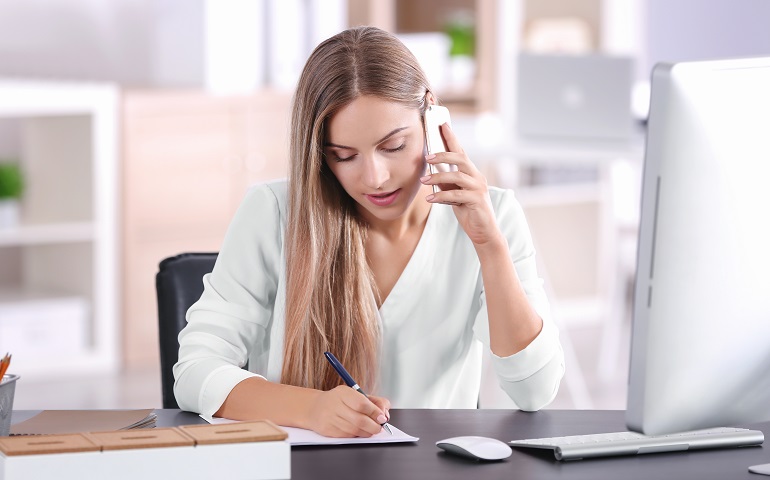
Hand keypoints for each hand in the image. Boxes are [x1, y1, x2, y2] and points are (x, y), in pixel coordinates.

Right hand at [306, 386, 390, 437]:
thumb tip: (385, 414)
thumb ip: (374, 401)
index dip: (375, 412)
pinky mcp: (327, 430)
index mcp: (343, 392)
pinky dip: (357, 436)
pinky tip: (359, 431)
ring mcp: (329, 418)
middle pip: (359, 420)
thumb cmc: (340, 401)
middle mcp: (334, 404)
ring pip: (354, 430)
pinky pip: (347, 436)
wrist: (315, 408)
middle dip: (374, 426)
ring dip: (367, 432)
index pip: (362, 404)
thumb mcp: (355, 394)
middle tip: (379, 427)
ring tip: (371, 429)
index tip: (383, 418)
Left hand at [421, 123, 502, 245]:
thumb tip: (431, 172)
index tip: (442, 124)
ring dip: (437, 178)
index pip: (461, 151)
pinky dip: (441, 196)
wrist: (484, 231)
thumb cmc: (468, 210)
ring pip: (457, 176)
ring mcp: (478, 188)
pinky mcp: (477, 200)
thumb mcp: (454, 194)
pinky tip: (429, 199)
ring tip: (423, 181)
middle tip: (427, 157)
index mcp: (471, 172)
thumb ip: (446, 182)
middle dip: (442, 155)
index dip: (451, 137)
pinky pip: (456, 195)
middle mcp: (477, 177)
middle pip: (460, 158)